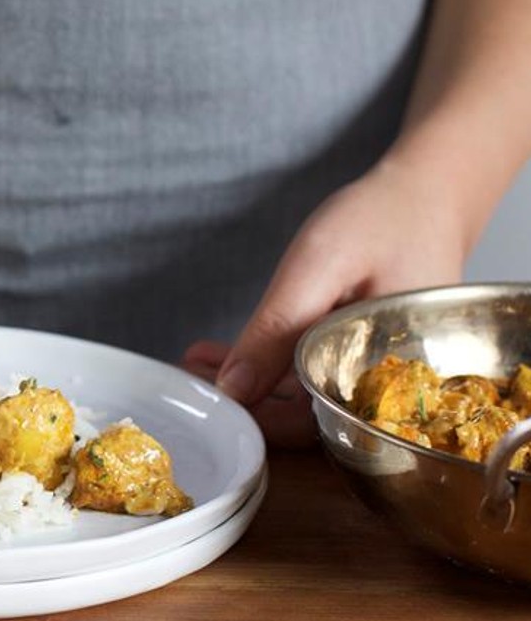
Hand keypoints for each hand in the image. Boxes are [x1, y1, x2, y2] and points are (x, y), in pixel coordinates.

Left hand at [182, 157, 468, 446]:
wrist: (431, 194)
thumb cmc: (382, 222)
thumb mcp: (319, 268)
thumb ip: (277, 329)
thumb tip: (232, 389)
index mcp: (387, 378)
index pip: (310, 426)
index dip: (252, 420)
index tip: (206, 400)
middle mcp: (386, 388)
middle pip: (304, 421)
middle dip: (241, 403)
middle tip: (189, 378)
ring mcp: (375, 375)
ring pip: (302, 400)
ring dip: (248, 384)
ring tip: (197, 363)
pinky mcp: (362, 359)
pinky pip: (312, 377)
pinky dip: (268, 367)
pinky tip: (224, 353)